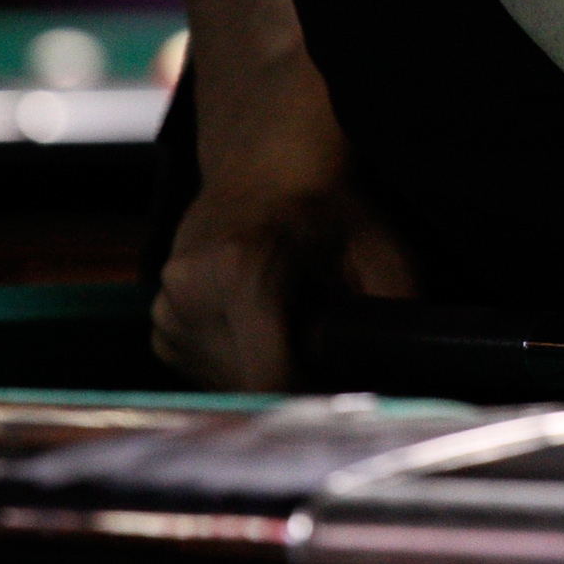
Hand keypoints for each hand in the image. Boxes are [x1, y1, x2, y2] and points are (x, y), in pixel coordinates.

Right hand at [151, 184, 414, 391]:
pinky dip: (240, 362)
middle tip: (321, 341)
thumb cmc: (330, 209)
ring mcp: (167, 309)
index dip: (315, 395)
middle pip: (250, 389)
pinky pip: (206, 374)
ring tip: (289, 320)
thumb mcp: (379, 251)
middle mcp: (190, 291)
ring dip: (266, 370)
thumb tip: (403, 379)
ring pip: (228, 387)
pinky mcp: (160, 326)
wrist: (267, 168)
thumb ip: (396, 313)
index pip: (270, 380)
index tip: (341, 381)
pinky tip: (259, 322)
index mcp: (241, 271)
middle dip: (294, 381)